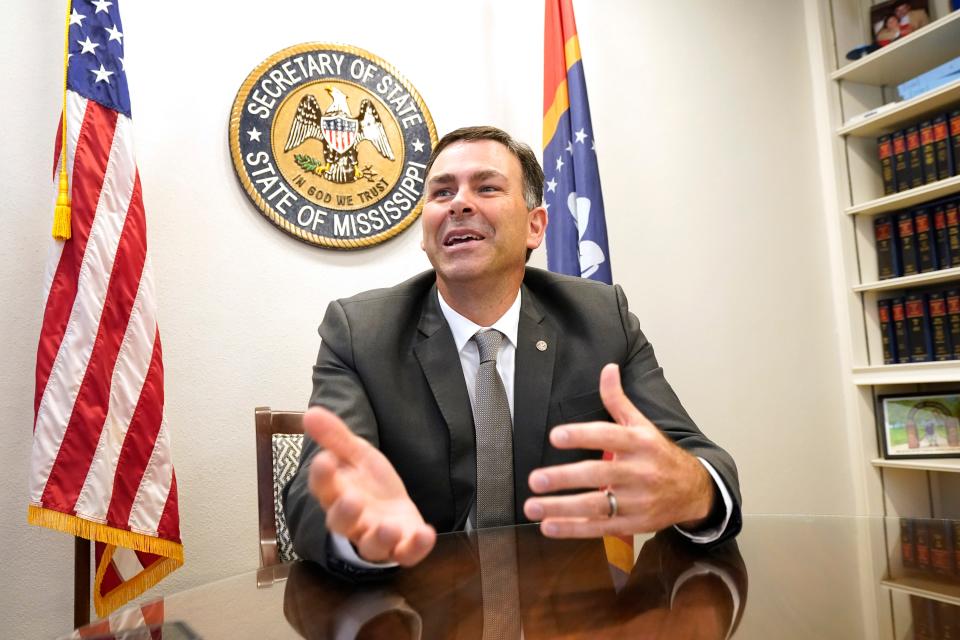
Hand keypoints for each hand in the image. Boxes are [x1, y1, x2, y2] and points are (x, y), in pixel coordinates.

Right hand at [304, 407, 435, 565]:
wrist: (393, 508)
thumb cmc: (368, 483)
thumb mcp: (355, 454)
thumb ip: (335, 437)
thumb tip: (310, 412)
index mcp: (336, 495)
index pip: (323, 488)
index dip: (322, 475)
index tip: (325, 459)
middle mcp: (352, 521)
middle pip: (341, 523)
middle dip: (345, 513)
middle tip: (352, 499)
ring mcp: (376, 537)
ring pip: (371, 545)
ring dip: (380, 537)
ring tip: (388, 526)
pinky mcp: (401, 547)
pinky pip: (406, 554)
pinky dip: (415, 547)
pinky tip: (426, 533)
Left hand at [523, 363, 714, 536]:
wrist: (694, 490)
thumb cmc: (659, 454)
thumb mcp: (642, 424)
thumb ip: (618, 400)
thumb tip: (608, 368)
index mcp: (639, 443)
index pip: (608, 436)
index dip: (581, 435)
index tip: (555, 435)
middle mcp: (639, 472)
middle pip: (599, 474)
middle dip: (564, 478)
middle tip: (535, 479)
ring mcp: (637, 501)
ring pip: (597, 505)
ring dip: (562, 508)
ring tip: (532, 506)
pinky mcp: (634, 524)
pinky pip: (601, 528)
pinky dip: (574, 529)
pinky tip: (549, 527)